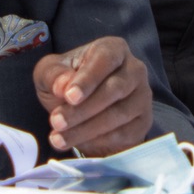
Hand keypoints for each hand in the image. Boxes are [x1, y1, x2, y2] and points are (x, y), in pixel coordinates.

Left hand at [33, 36, 152, 157]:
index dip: (88, 79)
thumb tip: (62, 86)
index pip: (105, 59)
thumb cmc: (67, 83)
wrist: (82, 111)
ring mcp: (142, 96)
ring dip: (87, 129)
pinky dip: (99, 141)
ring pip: (119, 114)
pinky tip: (77, 144)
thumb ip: (53, 75)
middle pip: (115, 88)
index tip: (69, 96)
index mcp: (113, 49)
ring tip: (59, 137)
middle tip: (57, 122)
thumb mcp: (50, 73)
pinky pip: (125, 133)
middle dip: (83, 109)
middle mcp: (134, 69)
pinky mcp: (143, 122)